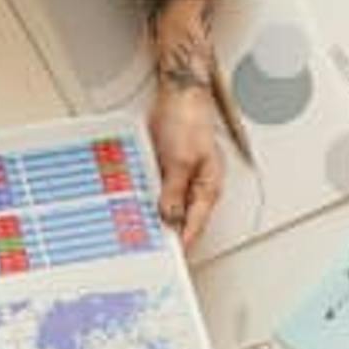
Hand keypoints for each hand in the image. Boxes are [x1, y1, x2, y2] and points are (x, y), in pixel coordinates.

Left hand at [149, 0, 227, 250]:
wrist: (179, 91)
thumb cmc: (188, 119)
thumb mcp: (180, 161)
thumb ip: (174, 192)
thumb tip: (169, 218)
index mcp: (209, 185)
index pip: (197, 223)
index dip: (184, 241)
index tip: (171, 256)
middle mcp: (199, 183)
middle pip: (185, 216)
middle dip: (170, 232)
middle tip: (153, 249)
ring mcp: (185, 173)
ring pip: (171, 204)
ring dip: (158, 215)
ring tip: (143, 233)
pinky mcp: (171, 164)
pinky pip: (161, 188)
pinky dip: (151, 197)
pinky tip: (139, 204)